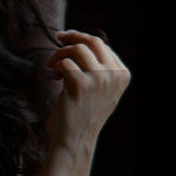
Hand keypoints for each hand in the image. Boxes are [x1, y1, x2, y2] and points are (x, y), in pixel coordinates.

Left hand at [46, 30, 130, 154]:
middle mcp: (114, 76)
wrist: (75, 139)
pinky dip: (56, 66)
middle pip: (93, 41)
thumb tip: (81, 39)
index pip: (102, 46)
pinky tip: (55, 77)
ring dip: (61, 53)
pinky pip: (65, 63)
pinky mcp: (81, 84)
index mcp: (122, 75)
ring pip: (77, 49)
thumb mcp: (100, 89)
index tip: (67, 39)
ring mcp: (99, 79)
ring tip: (53, 65)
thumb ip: (99, 67)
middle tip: (59, 37)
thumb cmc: (83, 113)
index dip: (82, 39)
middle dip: (73, 36)